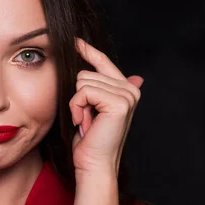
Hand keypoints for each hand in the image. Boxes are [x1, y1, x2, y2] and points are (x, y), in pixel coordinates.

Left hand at [69, 38, 143, 178]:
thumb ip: (99, 88)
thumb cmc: (89, 140)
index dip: (87, 50)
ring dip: (76, 103)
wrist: (94, 164)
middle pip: (86, 72)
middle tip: (85, 118)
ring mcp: (127, 95)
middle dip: (77, 96)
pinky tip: (84, 122)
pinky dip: (77, 107)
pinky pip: (83, 91)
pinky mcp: (119, 102)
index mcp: (126, 88)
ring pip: (83, 81)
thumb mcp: (91, 108)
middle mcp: (130, 89)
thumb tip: (116, 74)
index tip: (74, 40)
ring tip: (86, 121)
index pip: (103, 61)